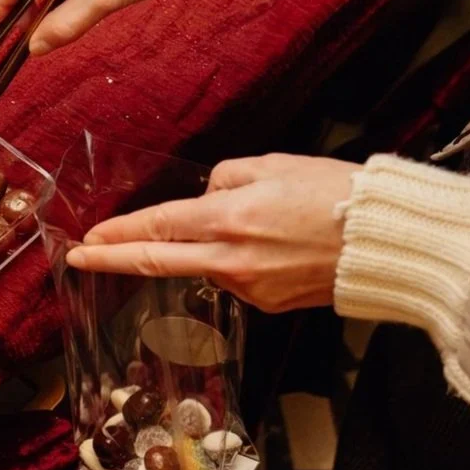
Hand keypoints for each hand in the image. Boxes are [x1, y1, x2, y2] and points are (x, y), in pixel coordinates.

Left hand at [64, 154, 360, 312]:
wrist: (391, 245)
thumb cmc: (340, 195)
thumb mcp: (277, 165)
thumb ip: (227, 179)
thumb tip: (204, 196)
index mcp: (229, 219)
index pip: (157, 227)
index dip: (118, 234)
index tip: (87, 238)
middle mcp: (230, 259)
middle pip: (156, 261)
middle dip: (112, 259)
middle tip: (78, 259)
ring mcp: (248, 288)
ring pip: (203, 267)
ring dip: (200, 251)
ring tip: (255, 227)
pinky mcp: (267, 305)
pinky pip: (237, 278)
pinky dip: (237, 261)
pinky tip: (272, 248)